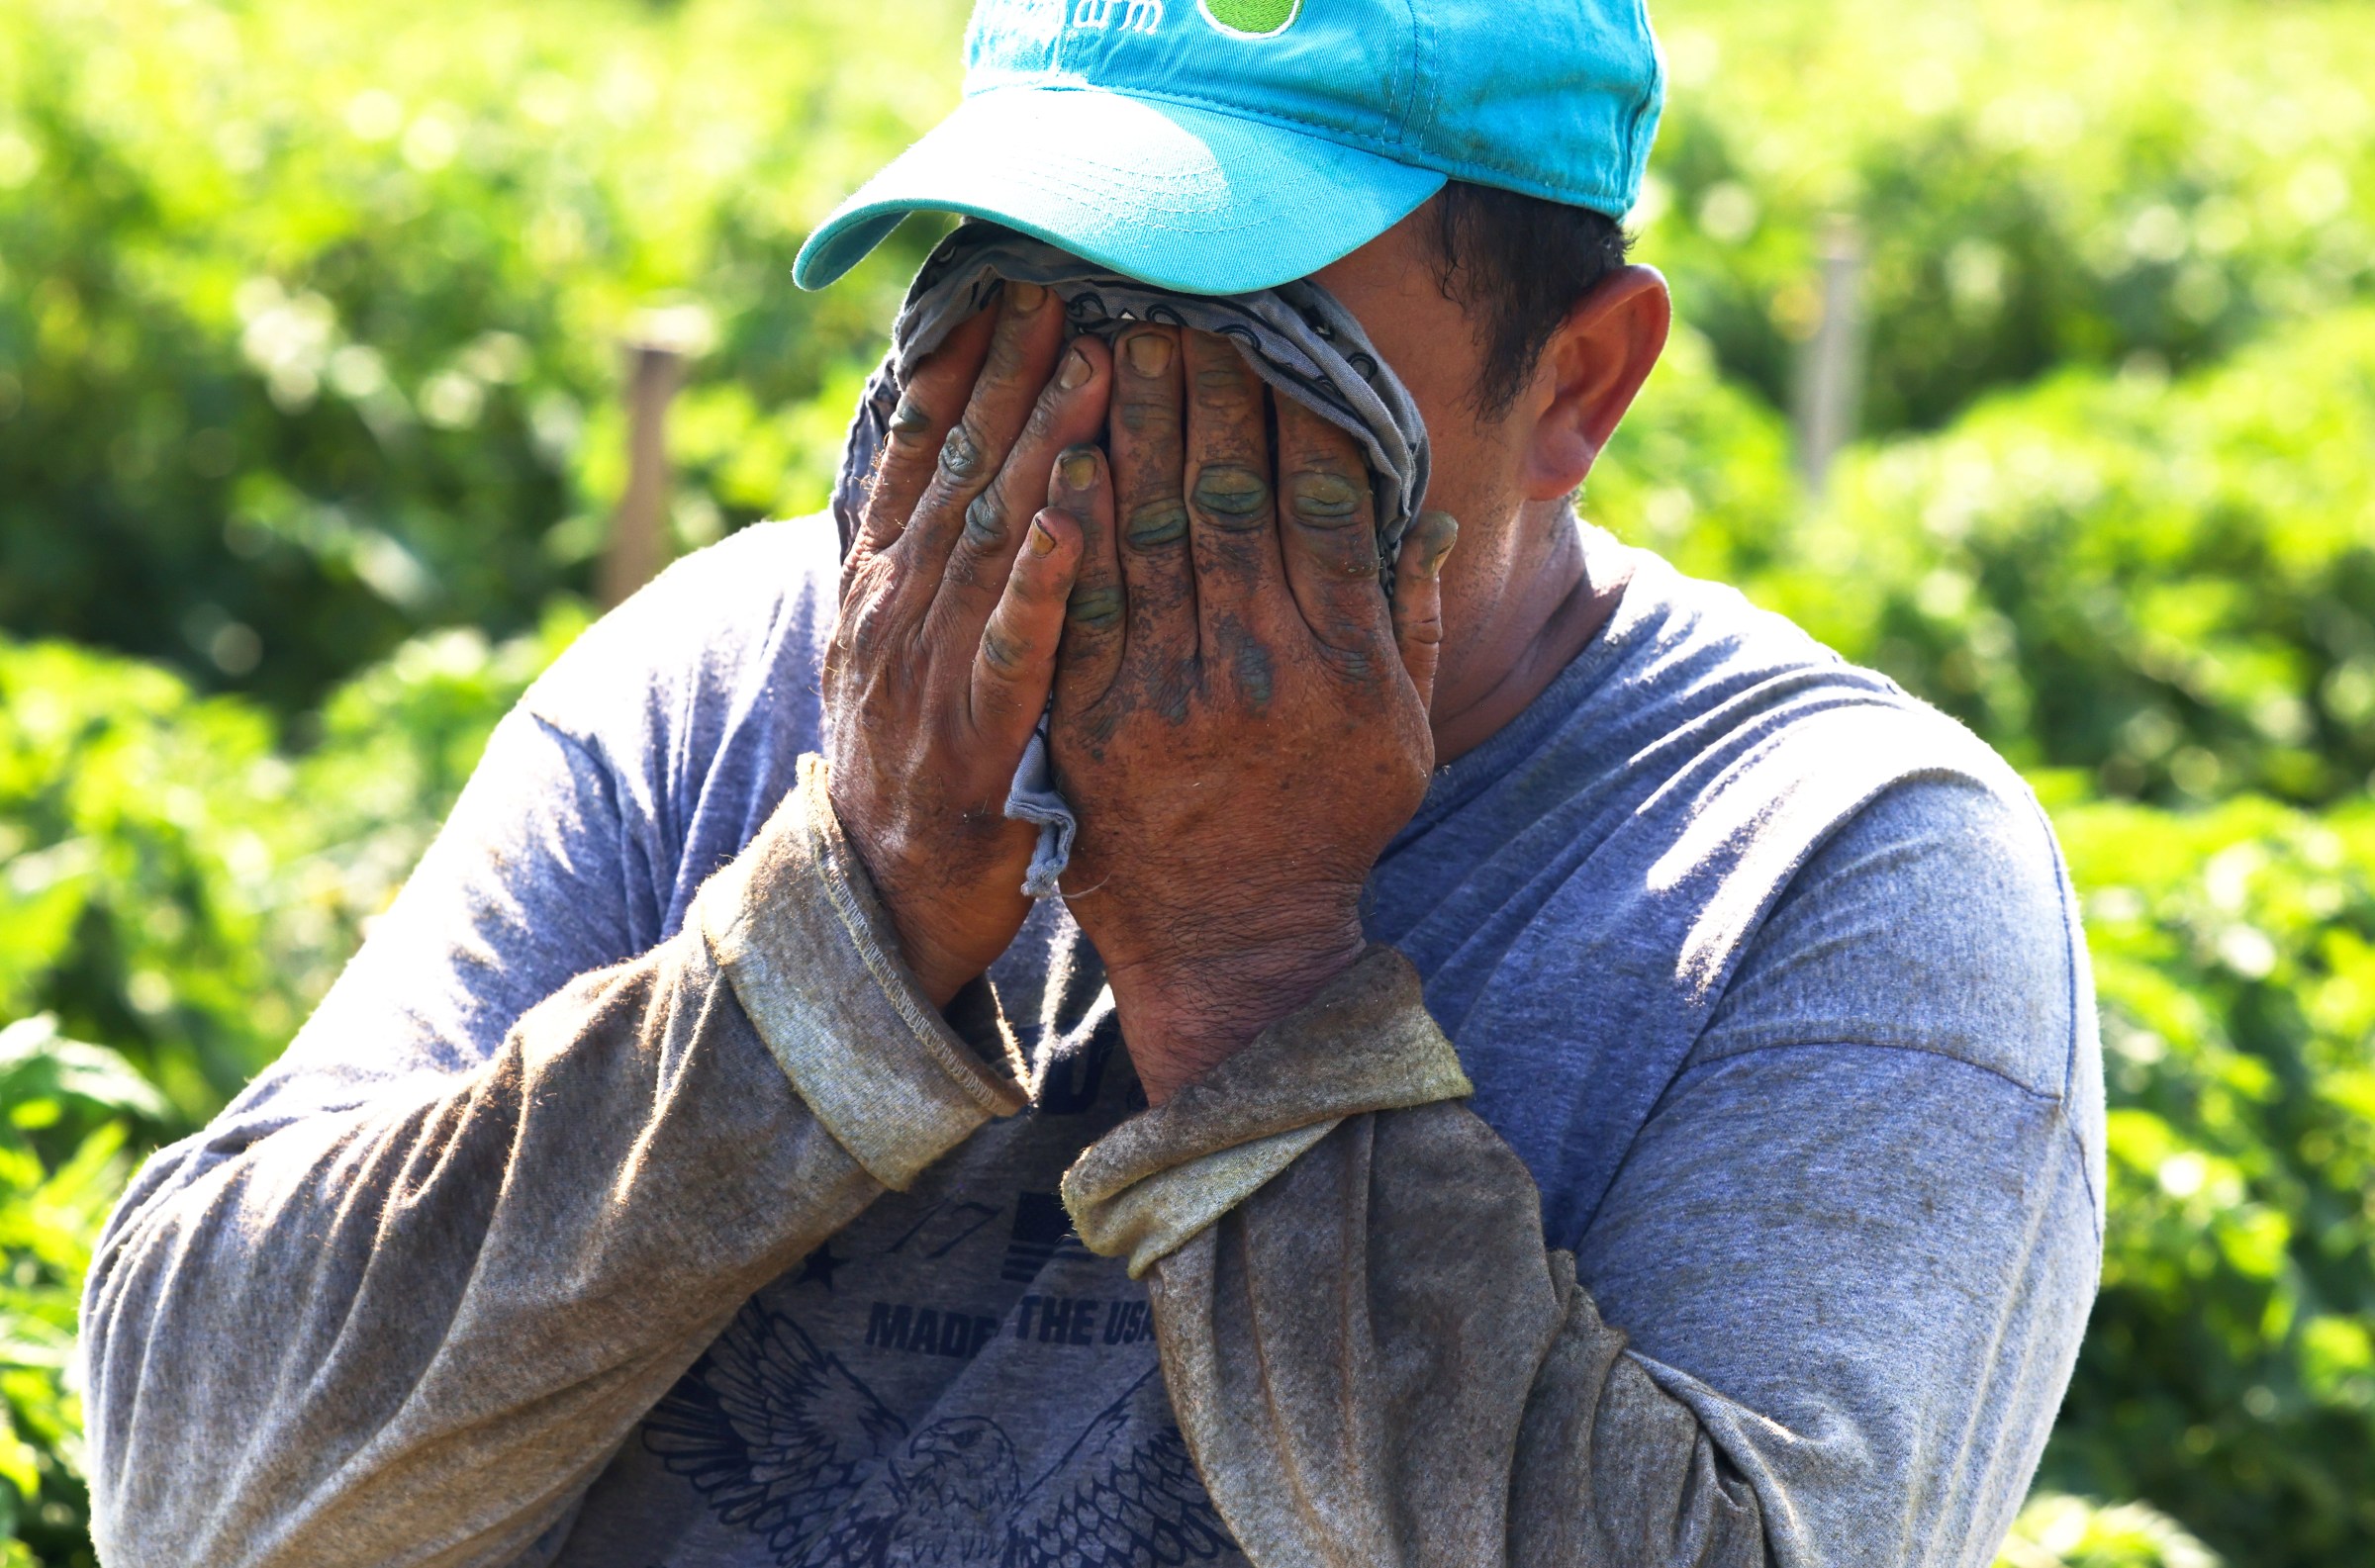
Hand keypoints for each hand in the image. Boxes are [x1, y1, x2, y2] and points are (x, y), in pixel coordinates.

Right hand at [824, 283, 1113, 1005]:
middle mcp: (898, 610)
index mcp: (884, 583)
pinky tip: (1077, 520)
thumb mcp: (898, 647)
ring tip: (1094, 365)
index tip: (1008, 287)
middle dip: (1015, 375)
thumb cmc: (914, 763)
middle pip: (962, 469)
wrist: (881, 900)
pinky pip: (1010, 645)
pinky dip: (1041, 581)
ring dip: (1039, 447)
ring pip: (989, 538)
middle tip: (1069, 285)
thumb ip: (921, 557)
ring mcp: (928, 670)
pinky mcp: (971, 734)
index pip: (920, 451)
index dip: (963, 367)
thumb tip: (944, 460)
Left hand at [1046, 326, 1459, 1100]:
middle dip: (1202, 383)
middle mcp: (1257, 662)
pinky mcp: (1089, 717)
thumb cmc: (1329, 828)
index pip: (1321, 495)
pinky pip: (1078, 599)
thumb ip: (1415, 621)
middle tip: (1176, 296)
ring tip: (1112, 333)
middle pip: (1227, 490)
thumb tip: (1434, 515)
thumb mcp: (1406, 736)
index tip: (1278, 330)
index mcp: (1342, 657)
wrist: (1233, 942)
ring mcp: (1167, 690)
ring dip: (1129, 420)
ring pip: (1148, 527)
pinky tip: (1062, 448)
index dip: (1298, 403)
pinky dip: (1071, 519)